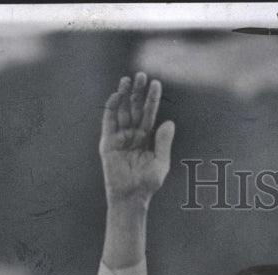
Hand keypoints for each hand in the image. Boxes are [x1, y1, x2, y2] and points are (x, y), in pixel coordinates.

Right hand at [100, 72, 174, 208]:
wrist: (131, 197)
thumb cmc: (148, 183)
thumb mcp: (161, 162)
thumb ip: (164, 142)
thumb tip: (169, 122)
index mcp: (146, 138)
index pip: (149, 113)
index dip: (152, 99)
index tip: (156, 83)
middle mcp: (132, 134)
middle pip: (134, 108)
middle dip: (137, 92)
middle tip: (141, 75)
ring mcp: (119, 137)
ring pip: (121, 111)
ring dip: (123, 95)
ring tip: (128, 79)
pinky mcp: (107, 142)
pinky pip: (108, 121)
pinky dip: (111, 108)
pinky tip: (116, 95)